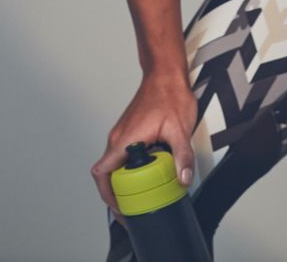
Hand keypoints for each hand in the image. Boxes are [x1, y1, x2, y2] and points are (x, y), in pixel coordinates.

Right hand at [91, 72, 198, 224]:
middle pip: (106, 174)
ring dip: (123, 184)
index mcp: (124, 140)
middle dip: (116, 196)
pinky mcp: (129, 132)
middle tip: (132, 211)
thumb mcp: (179, 129)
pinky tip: (145, 177)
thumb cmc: (169, 95)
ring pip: (114, 166)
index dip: (107, 196)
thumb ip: (182, 156)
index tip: (121, 209)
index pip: (102, 173)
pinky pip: (122, 157)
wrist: (165, 75)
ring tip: (139, 199)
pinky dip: (129, 171)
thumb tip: (183, 178)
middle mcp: (118, 138)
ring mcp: (122, 135)